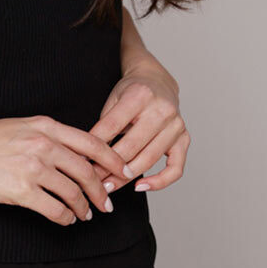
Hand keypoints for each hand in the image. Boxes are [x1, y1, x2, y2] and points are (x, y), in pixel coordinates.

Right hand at [0, 115, 134, 225]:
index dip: (112, 160)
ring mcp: (32, 167)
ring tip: (85, 215)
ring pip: (73, 193)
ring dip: (83, 208)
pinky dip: (65, 219)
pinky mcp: (20, 190)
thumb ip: (49, 137)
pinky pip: (54, 210)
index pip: (92, 143)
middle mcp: (43, 144)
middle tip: (107, 203)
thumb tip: (76, 157)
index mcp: (46, 126)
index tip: (123, 173)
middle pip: (87, 171)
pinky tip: (65, 220)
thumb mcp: (22, 126)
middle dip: (102, 191)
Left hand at [88, 63, 189, 194]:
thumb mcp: (114, 99)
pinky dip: (160, 182)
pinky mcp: (184, 139)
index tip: (82, 160)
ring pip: (149, 159)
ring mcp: (176, 126)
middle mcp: (162, 110)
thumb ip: (105, 123)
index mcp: (140, 95)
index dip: (95, 145)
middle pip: (131, 146)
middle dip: (109, 166)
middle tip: (92, 179)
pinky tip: (140, 186)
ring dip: (126, 177)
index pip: (113, 125)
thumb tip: (89, 154)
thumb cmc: (132, 92)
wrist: (158, 82)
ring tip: (109, 185)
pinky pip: (176, 168)